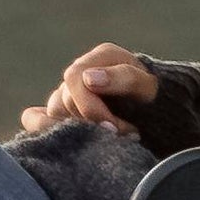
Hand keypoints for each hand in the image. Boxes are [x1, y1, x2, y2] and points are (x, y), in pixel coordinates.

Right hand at [27, 43, 157, 136]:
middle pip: (62, 100)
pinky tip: (69, 141)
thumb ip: (123, 78)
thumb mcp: (148, 87)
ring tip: (105, 140)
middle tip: (119, 137)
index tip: (115, 130)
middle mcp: (80, 73)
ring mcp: (68, 92)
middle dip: (89, 123)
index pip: (74, 80)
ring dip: (75, 130)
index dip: (90, 108)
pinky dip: (45, 128)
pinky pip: (34, 118)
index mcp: (99, 59)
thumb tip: (88, 78)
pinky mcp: (62, 113)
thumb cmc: (158, 99)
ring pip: (51, 113)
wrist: (165, 114)